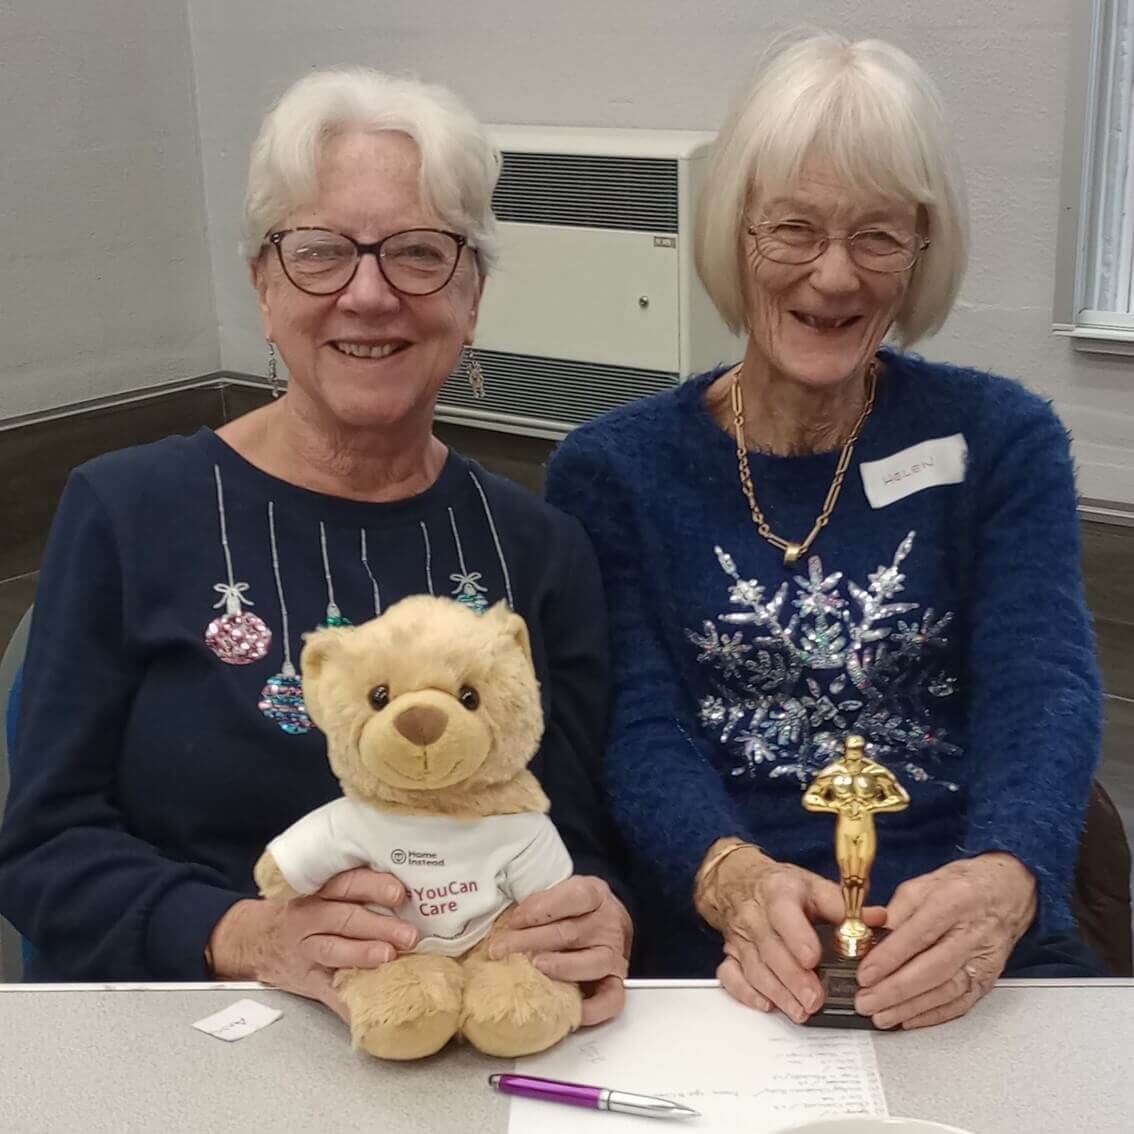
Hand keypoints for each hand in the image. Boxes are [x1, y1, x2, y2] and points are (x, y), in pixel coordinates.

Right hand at [208, 867, 419, 1019]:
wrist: (252, 939)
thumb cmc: (302, 911)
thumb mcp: (320, 892)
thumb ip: (355, 892)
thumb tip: (411, 893)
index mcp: (319, 892)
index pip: (348, 884)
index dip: (374, 886)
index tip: (399, 893)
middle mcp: (310, 918)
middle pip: (345, 918)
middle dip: (379, 925)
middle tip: (409, 934)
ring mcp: (306, 951)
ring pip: (333, 950)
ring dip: (362, 954)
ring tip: (388, 958)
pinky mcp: (307, 981)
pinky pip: (328, 992)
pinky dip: (349, 1002)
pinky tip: (370, 1007)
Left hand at [487, 875, 632, 1026]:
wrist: (610, 921)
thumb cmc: (576, 908)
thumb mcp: (561, 891)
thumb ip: (539, 901)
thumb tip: (507, 920)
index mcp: (595, 894)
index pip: (574, 897)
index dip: (542, 908)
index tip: (515, 919)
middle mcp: (608, 924)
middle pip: (570, 933)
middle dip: (530, 941)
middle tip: (500, 949)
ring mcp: (614, 955)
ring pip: (591, 963)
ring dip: (559, 968)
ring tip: (532, 968)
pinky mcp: (616, 982)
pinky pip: (611, 999)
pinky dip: (593, 1009)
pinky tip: (571, 1011)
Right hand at [698, 843, 883, 1023]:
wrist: (741, 881)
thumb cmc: (784, 888)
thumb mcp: (814, 886)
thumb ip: (844, 905)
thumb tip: (877, 920)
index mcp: (778, 892)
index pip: (783, 912)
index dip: (797, 936)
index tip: (813, 959)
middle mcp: (755, 914)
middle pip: (770, 948)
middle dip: (793, 978)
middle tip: (815, 1000)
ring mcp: (741, 937)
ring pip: (754, 967)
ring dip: (778, 992)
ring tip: (801, 1011)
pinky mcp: (731, 954)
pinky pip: (731, 976)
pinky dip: (746, 993)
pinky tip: (767, 1004)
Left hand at [854, 853, 1036, 1029]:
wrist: (1009, 891)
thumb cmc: (963, 885)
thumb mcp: (923, 885)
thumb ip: (895, 911)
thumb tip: (867, 934)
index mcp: (953, 902)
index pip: (918, 934)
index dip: (889, 957)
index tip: (865, 973)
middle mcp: (972, 933)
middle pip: (933, 968)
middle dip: (896, 990)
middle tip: (867, 1001)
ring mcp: (984, 960)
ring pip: (947, 990)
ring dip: (911, 1007)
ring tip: (882, 1015)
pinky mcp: (989, 978)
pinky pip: (962, 1002)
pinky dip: (934, 1014)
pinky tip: (910, 1019)